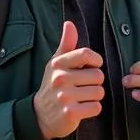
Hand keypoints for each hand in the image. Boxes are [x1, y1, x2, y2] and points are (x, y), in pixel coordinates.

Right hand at [33, 20, 104, 139]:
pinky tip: (81, 108)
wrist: (40, 115)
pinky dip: (92, 109)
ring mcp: (64, 97)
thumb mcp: (56, 64)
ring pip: (99, 92)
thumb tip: (69, 23)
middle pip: (98, 75)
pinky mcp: (70, 113)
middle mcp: (60, 79)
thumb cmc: (53, 85)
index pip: (86, 54)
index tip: (92, 66)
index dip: (96, 61)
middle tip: (83, 87)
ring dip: (94, 97)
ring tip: (81, 98)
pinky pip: (96, 107)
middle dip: (95, 83)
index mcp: (58, 64)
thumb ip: (66, 44)